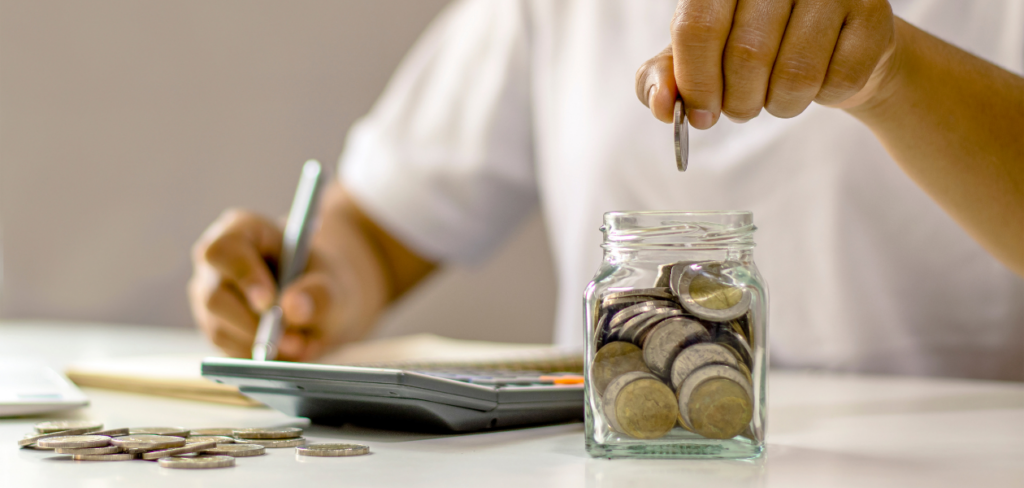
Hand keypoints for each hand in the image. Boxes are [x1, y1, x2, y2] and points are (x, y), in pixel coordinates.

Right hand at [188, 184, 390, 360]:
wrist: (322, 303)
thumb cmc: (323, 280)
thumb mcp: (333, 283)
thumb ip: (318, 293)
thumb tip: (292, 308)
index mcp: (241, 231)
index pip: (224, 250)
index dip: (243, 276)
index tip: (268, 302)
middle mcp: (216, 264)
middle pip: (215, 297)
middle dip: (254, 324)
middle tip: (293, 341)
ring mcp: (210, 297)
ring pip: (219, 328)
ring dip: (259, 345)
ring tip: (300, 346)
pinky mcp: (216, 328)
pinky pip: (226, 350)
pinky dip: (257, 357)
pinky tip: (286, 352)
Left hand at [636, 0, 896, 127]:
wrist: (830, 47)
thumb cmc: (754, 49)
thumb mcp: (697, 62)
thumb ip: (664, 79)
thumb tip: (660, 105)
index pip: (697, 28)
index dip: (695, 82)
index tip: (699, 114)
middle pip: (746, 55)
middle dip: (739, 101)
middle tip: (742, 107)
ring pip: (795, 74)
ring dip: (780, 105)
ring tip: (778, 96)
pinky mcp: (873, 13)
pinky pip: (838, 81)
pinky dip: (821, 98)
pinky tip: (819, 80)